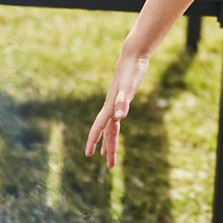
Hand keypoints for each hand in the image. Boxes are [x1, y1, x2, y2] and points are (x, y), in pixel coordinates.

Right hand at [85, 37, 153, 167]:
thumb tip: (119, 117)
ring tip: (108, 156)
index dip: (94, 140)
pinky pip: (117, 117)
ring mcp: (116, 104)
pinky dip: (116, 126)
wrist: (134, 56)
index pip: (99, 127)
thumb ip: (123, 102)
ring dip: (110, 141)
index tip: (89, 155)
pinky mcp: (123, 99)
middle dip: (108, 149)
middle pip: (108, 132)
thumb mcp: (129, 88)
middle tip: (111, 166)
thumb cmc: (131, 71)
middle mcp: (111, 107)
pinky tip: (117, 126)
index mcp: (110, 107)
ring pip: (112, 127)